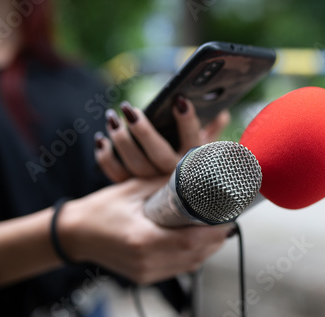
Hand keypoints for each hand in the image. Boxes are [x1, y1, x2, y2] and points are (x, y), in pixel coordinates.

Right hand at [59, 178, 232, 284]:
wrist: (75, 234)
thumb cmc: (101, 209)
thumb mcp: (133, 189)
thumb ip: (166, 183)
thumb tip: (196, 172)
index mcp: (142, 239)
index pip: (191, 241)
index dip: (215, 231)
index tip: (229, 216)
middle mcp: (146, 261)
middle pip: (195, 255)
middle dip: (216, 239)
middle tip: (227, 219)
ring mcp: (145, 272)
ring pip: (190, 265)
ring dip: (207, 249)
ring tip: (217, 229)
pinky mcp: (144, 277)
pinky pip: (178, 269)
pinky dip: (193, 256)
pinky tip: (198, 242)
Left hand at [94, 97, 229, 182]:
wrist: (175, 209)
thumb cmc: (189, 168)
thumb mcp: (202, 151)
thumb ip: (211, 132)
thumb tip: (222, 114)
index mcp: (193, 163)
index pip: (193, 142)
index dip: (187, 122)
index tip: (180, 100)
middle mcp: (174, 177)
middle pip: (158, 154)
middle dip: (143, 131)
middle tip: (130, 110)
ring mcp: (152, 186)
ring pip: (135, 165)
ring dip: (121, 141)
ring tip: (112, 118)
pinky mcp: (133, 190)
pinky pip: (117, 174)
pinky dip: (105, 158)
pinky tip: (101, 140)